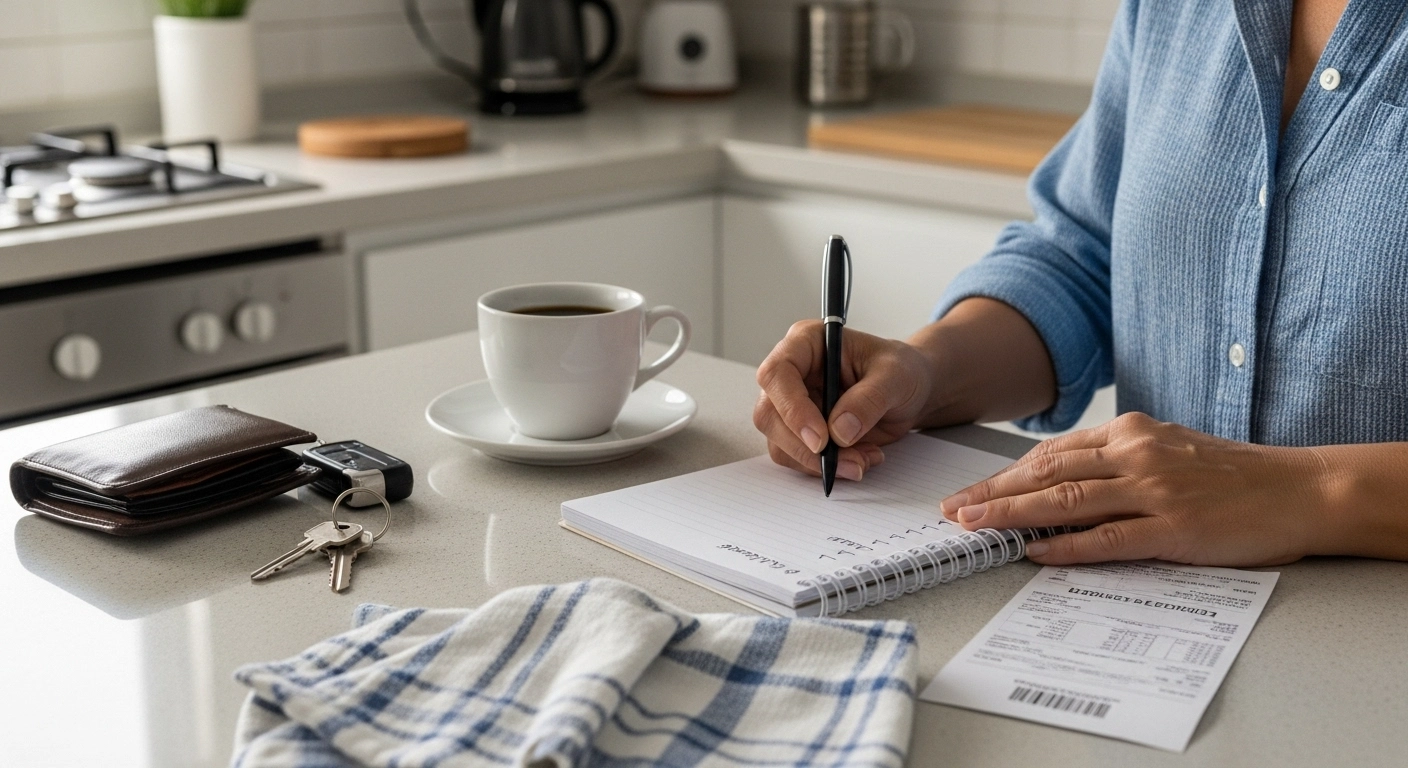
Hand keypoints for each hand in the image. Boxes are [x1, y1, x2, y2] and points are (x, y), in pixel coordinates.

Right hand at [754, 320, 935, 481]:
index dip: (792, 408)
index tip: (821, 439)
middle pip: (769, 415)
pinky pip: (798, 459)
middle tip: (848, 462)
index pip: (777, 373)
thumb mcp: (895, 376)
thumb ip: (869, 400)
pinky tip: (859, 459)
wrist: (910, 392)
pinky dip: (827, 468)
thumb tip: (839, 431)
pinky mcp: (801, 433)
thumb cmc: (901, 370)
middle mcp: (792, 374)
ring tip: (864, 459)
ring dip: (819, 463)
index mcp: (806, 343)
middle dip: (804, 447)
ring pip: (780, 443)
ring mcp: (792, 405)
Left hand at [939, 413, 1327, 566]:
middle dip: (993, 492)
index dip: (1005, 474)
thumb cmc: (1232, 474)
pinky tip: (1035, 552)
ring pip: (1066, 500)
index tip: (971, 490)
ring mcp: (1154, 490)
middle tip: (953, 510)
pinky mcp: (1174, 527)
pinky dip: (1067, 546)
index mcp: (1131, 432)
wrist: (1300, 488)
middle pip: (1047, 473)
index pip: (1052, 453)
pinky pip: (1108, 538)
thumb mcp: (1168, 449)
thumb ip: (1116, 460)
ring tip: (976, 527)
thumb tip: (1060, 479)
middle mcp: (1136, 454)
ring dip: (1013, 515)